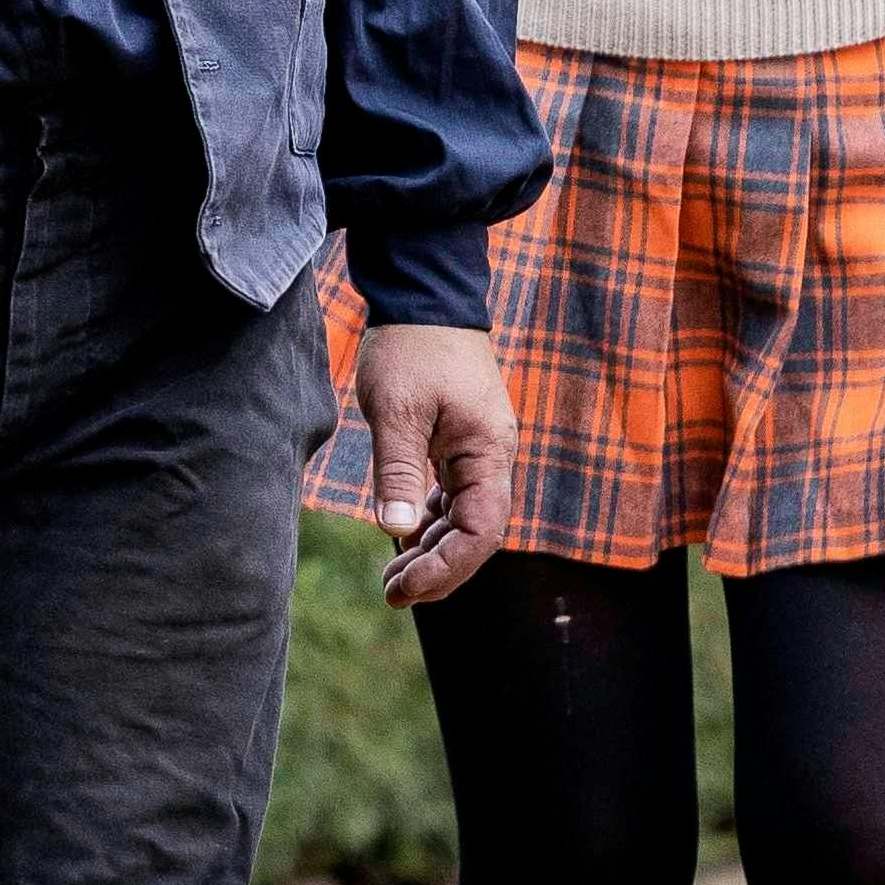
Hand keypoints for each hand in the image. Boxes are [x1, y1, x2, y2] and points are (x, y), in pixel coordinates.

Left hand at [356, 319, 519, 604]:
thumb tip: (395, 530)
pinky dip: (430, 519)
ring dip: (431, 548)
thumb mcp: (395, 409)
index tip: (404, 588)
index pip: (479, 533)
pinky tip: (403, 534)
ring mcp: (480, 448)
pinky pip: (454, 494)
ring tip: (392, 577)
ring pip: (464, 517)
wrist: (425, 292)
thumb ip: (397, 471)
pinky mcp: (463, 440)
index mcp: (488, 452)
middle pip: (475, 533)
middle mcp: (493, 456)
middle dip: (436, 569)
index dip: (445, 569)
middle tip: (391, 593)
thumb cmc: (410, 346)